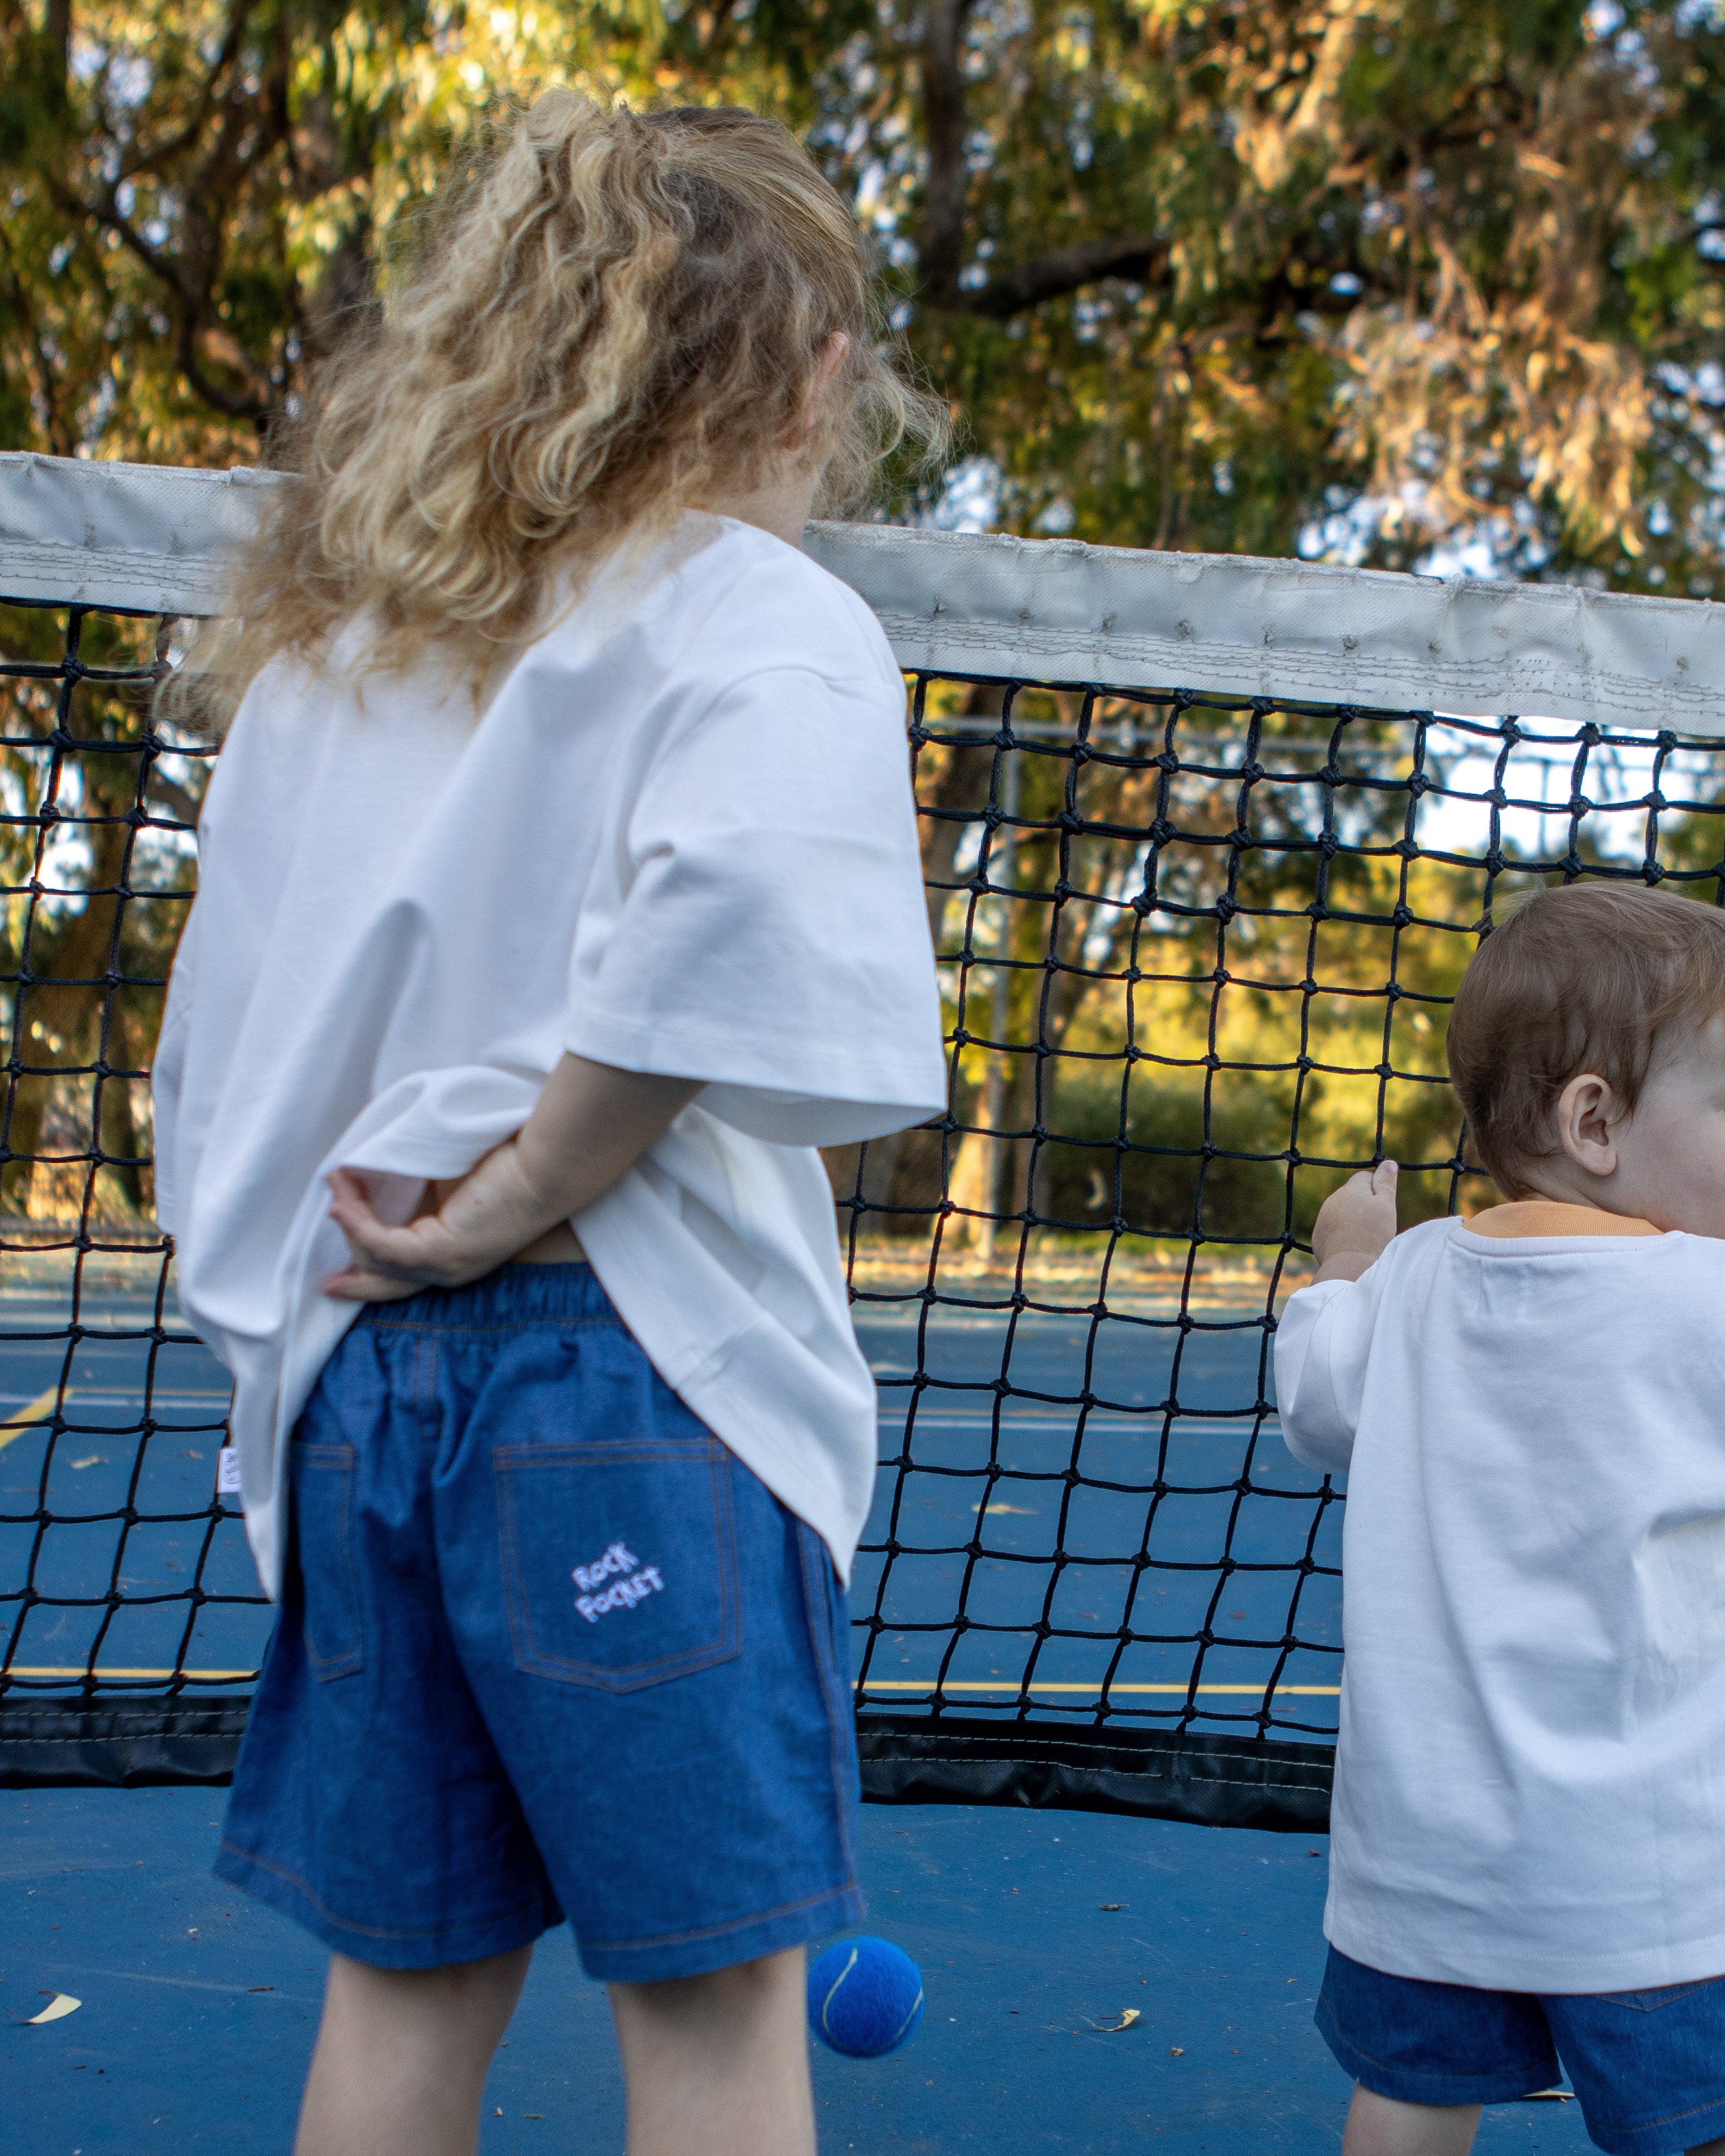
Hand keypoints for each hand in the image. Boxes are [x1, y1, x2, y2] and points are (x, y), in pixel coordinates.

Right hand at [324, 1147, 550, 1301]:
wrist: (547, 1164)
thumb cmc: (512, 1162)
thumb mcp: (455, 1182)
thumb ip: (421, 1192)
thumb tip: (376, 1174)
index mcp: (460, 1253)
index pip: (409, 1274)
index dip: (373, 1275)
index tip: (340, 1273)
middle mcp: (454, 1268)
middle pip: (390, 1282)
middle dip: (355, 1280)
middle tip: (326, 1281)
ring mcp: (448, 1265)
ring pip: (378, 1257)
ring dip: (350, 1220)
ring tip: (336, 1182)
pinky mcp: (442, 1251)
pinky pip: (383, 1245)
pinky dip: (357, 1224)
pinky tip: (341, 1202)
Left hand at [1311, 1160, 1398, 1283]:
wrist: (1349, 1265)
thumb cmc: (1373, 1234)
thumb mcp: (1386, 1205)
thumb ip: (1386, 1183)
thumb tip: (1388, 1163)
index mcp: (1350, 1189)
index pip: (1365, 1178)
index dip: (1377, 1190)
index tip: (1383, 1207)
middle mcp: (1333, 1200)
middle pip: (1352, 1195)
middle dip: (1364, 1204)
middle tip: (1375, 1225)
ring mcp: (1323, 1218)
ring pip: (1341, 1212)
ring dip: (1352, 1219)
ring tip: (1364, 1236)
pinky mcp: (1319, 1236)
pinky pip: (1332, 1229)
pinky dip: (1341, 1233)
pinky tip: (1351, 1245)